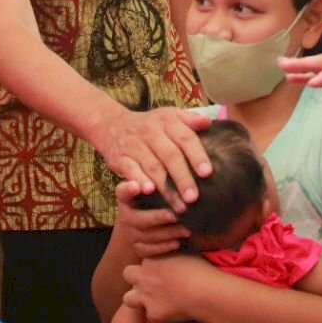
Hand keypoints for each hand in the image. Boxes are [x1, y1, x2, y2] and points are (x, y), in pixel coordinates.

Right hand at [94, 106, 213, 212]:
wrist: (113, 125)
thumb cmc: (151, 126)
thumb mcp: (170, 117)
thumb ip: (190, 120)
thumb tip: (208, 122)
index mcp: (167, 121)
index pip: (185, 137)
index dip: (197, 155)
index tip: (207, 173)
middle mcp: (151, 132)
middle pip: (170, 155)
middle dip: (183, 178)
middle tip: (194, 198)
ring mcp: (134, 145)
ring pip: (153, 167)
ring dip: (166, 188)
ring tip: (179, 206)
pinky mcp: (120, 157)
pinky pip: (130, 170)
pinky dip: (139, 180)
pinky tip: (148, 192)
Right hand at [113, 180, 188, 258]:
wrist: (150, 221)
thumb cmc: (157, 197)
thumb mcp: (155, 186)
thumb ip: (161, 180)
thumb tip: (181, 170)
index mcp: (127, 196)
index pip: (122, 191)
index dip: (128, 190)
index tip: (137, 186)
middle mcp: (126, 214)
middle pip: (136, 218)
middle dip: (156, 217)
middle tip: (174, 215)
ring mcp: (131, 233)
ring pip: (146, 235)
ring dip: (167, 233)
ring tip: (186, 229)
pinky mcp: (138, 247)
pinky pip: (149, 250)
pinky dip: (164, 247)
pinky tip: (178, 242)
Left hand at [121, 254, 213, 322]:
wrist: (203, 291)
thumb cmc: (199, 269)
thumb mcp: (184, 253)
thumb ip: (171, 255)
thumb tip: (174, 257)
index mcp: (151, 258)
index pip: (143, 260)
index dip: (150, 266)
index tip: (161, 270)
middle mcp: (143, 276)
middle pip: (128, 274)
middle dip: (135, 279)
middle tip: (150, 284)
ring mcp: (145, 296)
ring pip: (128, 299)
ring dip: (138, 300)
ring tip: (154, 301)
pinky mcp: (153, 314)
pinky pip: (151, 316)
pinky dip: (159, 316)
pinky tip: (171, 313)